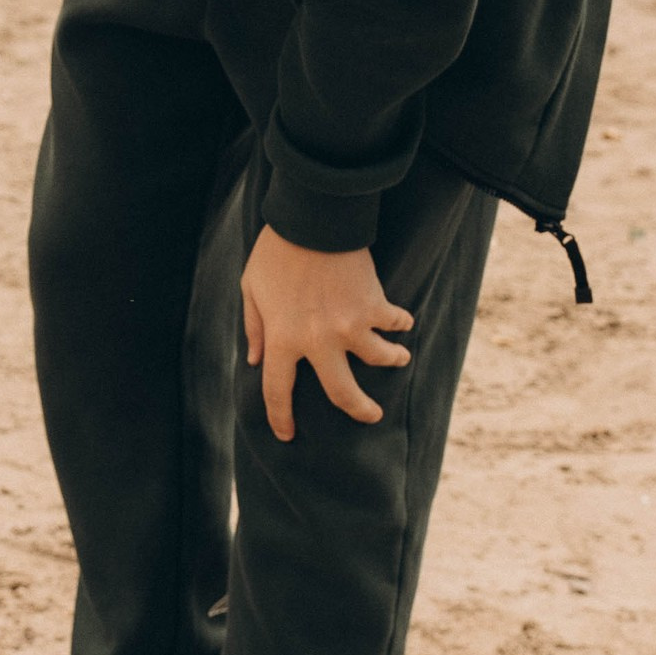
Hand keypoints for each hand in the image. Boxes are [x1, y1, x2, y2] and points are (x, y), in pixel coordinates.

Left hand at [240, 226, 411, 442]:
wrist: (313, 220)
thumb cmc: (276, 252)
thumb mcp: (252, 288)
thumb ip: (255, 327)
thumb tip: (255, 361)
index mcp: (282, 339)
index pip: (278, 390)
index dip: (281, 417)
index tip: (287, 434)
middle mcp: (318, 341)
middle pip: (342, 393)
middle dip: (360, 410)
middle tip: (371, 415)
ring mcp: (350, 326)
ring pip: (380, 359)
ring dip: (393, 360)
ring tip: (399, 358)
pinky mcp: (374, 305)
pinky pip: (395, 323)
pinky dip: (401, 323)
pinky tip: (403, 323)